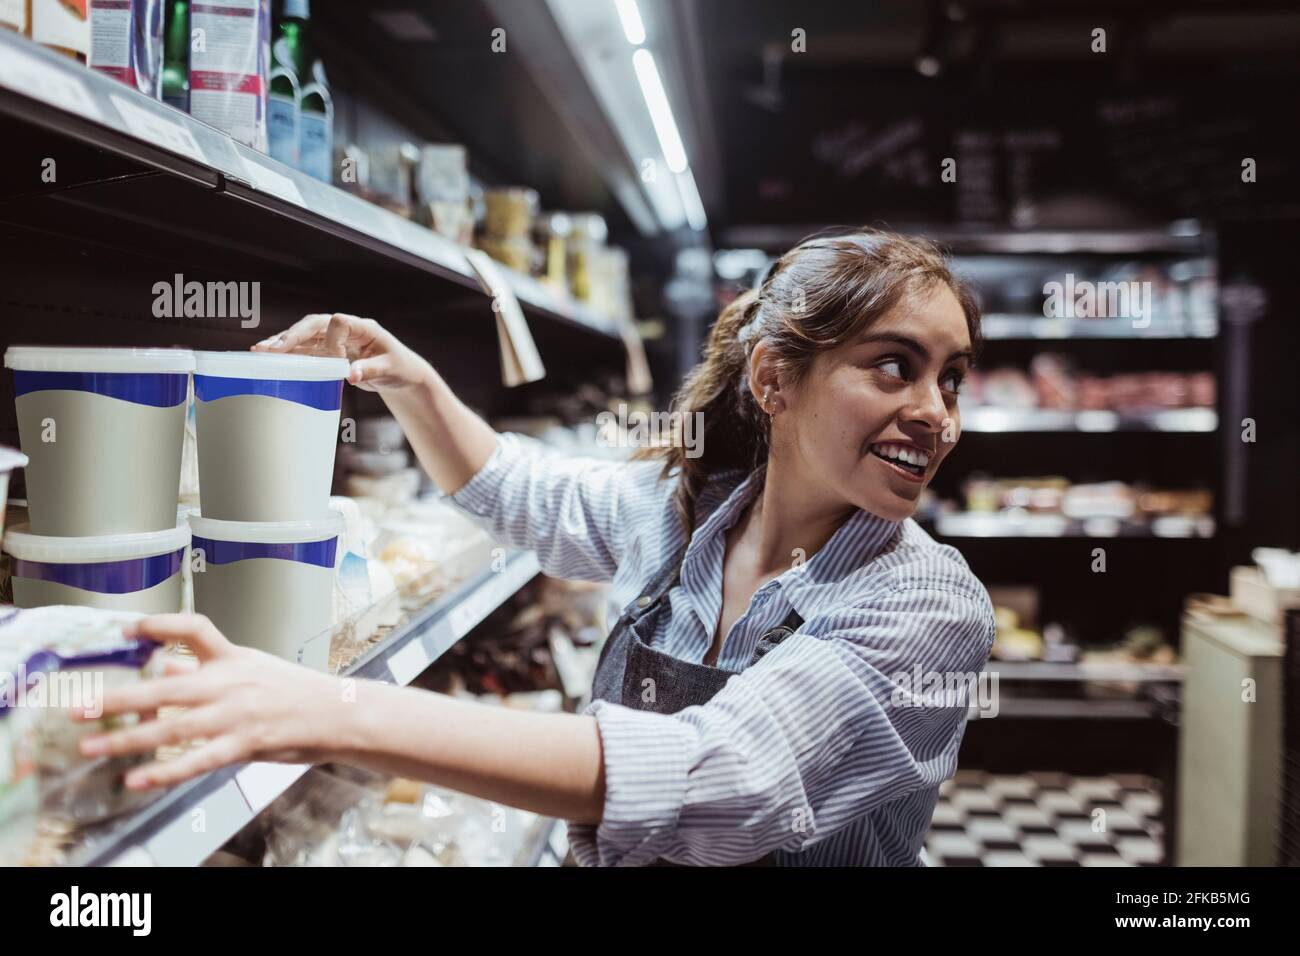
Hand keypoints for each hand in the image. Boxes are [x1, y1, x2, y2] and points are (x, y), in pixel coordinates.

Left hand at [77, 614, 353, 790]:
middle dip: (118, 699)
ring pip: (171, 729)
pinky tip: (136, 780)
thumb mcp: (253, 667)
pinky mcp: (242, 745)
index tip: (128, 630)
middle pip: (165, 687)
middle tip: (79, 707)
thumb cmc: (296, 691)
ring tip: (92, 746)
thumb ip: (209, 667)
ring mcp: (235, 715)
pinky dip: (163, 772)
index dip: (159, 625)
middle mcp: (229, 683)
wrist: (337, 714)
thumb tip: (169, 664)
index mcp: (232, 658)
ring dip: (127, 739)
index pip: (193, 628)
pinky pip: (195, 761)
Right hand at [253, 313, 431, 393]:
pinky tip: (271, 358)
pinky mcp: (329, 351)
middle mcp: (346, 329)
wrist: (401, 373)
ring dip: (284, 342)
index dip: (333, 340)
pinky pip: (306, 349)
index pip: (339, 323)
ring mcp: (335, 339)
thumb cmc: (400, 368)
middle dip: (292, 335)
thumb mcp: (391, 370)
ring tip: (260, 350)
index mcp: (363, 327)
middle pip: (314, 324)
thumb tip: (351, 375)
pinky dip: (290, 353)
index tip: (338, 361)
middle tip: (271, 348)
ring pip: (305, 335)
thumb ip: (371, 370)